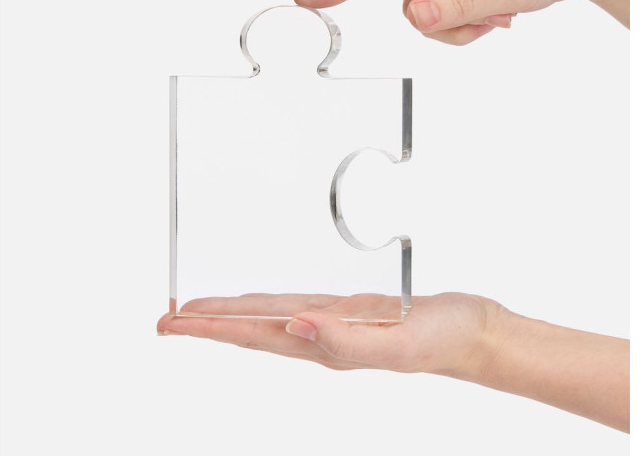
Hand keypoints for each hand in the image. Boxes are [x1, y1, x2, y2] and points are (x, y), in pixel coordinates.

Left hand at [157, 292, 629, 430]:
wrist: (475, 333)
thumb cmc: (443, 341)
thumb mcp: (396, 342)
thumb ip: (345, 341)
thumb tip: (293, 328)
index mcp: (324, 345)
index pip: (252, 336)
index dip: (210, 330)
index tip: (171, 324)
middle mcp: (321, 335)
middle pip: (250, 328)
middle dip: (207, 324)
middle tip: (167, 318)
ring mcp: (334, 321)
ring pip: (270, 315)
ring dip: (232, 313)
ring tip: (199, 309)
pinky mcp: (350, 307)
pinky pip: (297, 300)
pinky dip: (270, 299)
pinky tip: (261, 296)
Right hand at [292, 0, 629, 44]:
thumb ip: (460, 8)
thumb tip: (414, 19)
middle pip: (412, 7)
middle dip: (452, 23)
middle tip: (495, 14)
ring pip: (424, 18)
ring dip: (462, 25)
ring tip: (498, 10)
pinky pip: (437, 17)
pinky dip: (465, 23)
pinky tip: (490, 9)